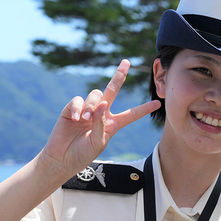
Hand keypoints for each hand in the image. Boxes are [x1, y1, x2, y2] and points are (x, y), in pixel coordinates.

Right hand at [40, 59, 160, 177]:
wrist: (62, 158)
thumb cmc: (82, 154)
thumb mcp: (98, 142)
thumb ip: (101, 124)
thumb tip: (103, 103)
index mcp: (112, 124)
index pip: (131, 114)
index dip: (143, 109)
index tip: (158, 103)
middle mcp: (101, 114)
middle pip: (112, 90)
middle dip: (119, 75)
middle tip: (127, 62)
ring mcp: (87, 110)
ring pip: (96, 95)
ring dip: (92, 105)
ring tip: (85, 119)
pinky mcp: (72, 109)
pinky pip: (78, 100)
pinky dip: (79, 108)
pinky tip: (77, 119)